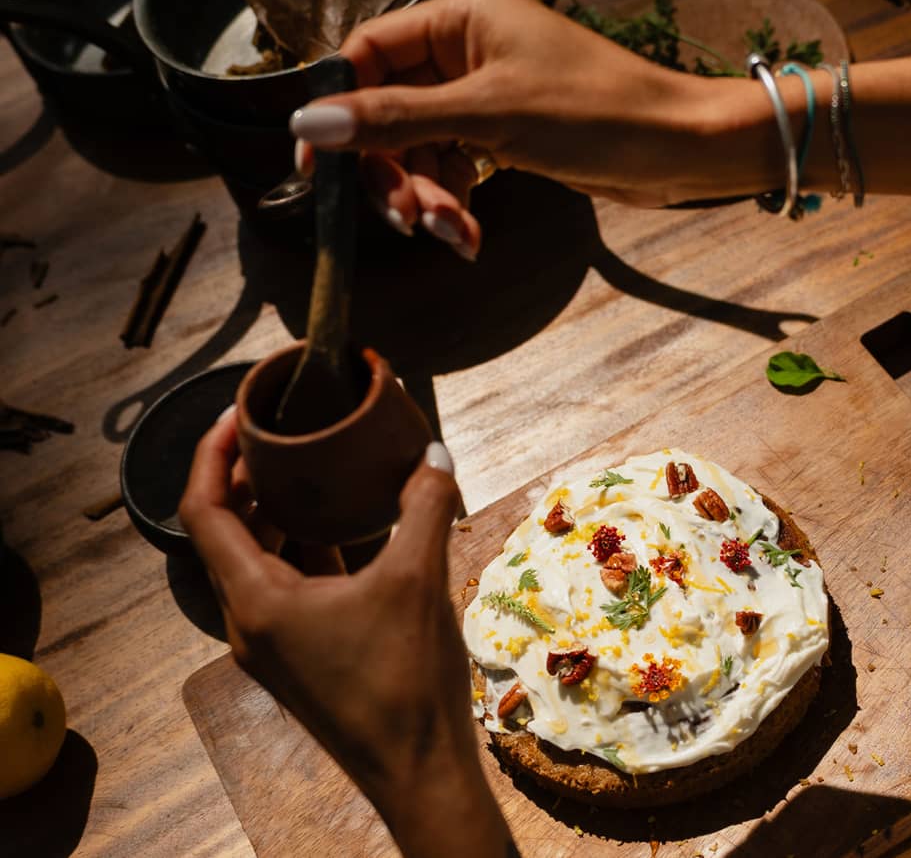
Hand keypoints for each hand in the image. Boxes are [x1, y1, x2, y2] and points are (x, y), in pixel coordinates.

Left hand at [179, 411, 512, 857]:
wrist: (417, 769)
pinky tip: (343, 527)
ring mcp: (272, 643)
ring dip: (274, 513)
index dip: (211, 454)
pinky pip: (285, 586)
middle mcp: (248, 620)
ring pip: (255, 561)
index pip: (203, 510)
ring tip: (307, 469)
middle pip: (224, 532)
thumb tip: (433, 449)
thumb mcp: (419, 579)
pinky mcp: (300, 656)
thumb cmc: (405, 679)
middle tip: (278, 433)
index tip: (241, 415)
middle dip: (245, 478)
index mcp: (255, 599)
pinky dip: (302, 548)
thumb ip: (424, 506)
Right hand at [289, 0, 756, 257]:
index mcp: (459, 18)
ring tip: (452, 234)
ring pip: (420, 148)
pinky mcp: (508, 138)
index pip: (368, 54)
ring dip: (426, 196)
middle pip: (388, 110)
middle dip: (392, 168)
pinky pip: (456, 169)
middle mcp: (467, 51)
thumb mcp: (488, 114)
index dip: (339, 107)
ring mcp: (487, 97)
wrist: (679, 149)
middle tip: (405, 216)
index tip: (318, 166)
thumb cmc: (596, 111)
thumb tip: (310, 123)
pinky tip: (469, 239)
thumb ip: (395, 118)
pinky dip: (455, 204)